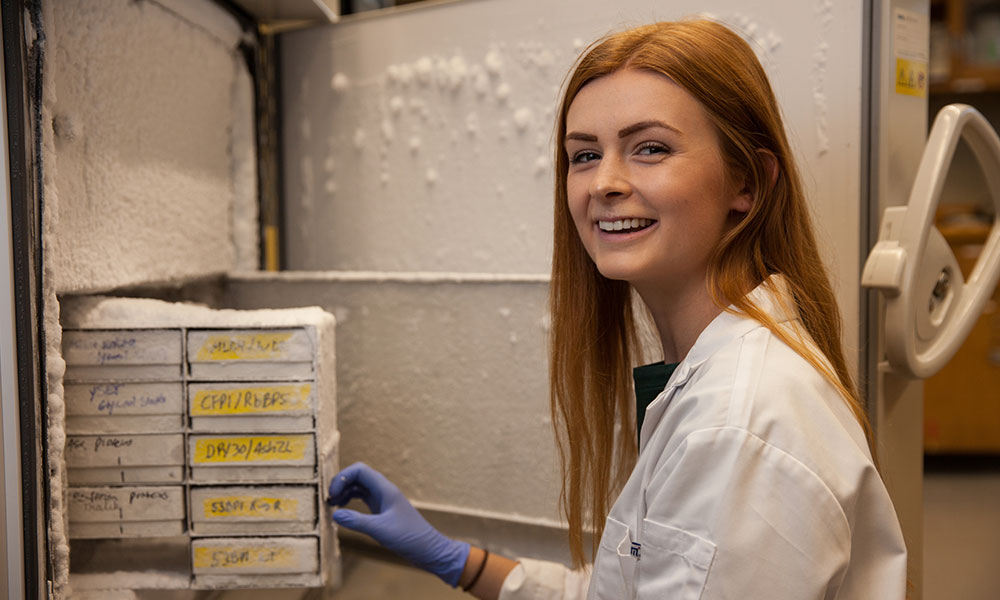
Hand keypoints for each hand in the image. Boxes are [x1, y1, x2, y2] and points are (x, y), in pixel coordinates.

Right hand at [328, 462, 469, 586]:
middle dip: (341, 484)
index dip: (342, 477)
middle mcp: (384, 491)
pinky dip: (351, 502)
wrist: (429, 549)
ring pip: (360, 487)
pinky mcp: (383, 510)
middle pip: (358, 476)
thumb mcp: (380, 530)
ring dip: (345, 492)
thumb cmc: (409, 538)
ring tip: (333, 505)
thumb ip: (357, 521)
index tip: (332, 494)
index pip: (360, 470)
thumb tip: (335, 514)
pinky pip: (363, 499)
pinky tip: (344, 511)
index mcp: (385, 489)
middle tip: (329, 500)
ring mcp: (383, 500)